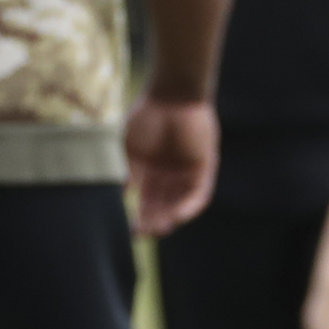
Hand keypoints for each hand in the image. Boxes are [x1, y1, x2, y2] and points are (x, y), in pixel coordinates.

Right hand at [124, 95, 218, 236]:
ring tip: (159, 229)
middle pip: (163, 206)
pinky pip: (199, 195)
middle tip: (143, 234)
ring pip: (179, 204)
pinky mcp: (204, 168)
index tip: (130, 231)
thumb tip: (123, 195)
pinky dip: (189, 207)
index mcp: (151, 171)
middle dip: (153, 221)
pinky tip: (177, 216)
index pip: (146, 201)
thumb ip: (129, 172)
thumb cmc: (147, 116)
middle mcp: (169, 175)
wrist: (172, 94)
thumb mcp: (131, 148)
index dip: (139, 216)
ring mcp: (187, 172)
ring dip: (169, 218)